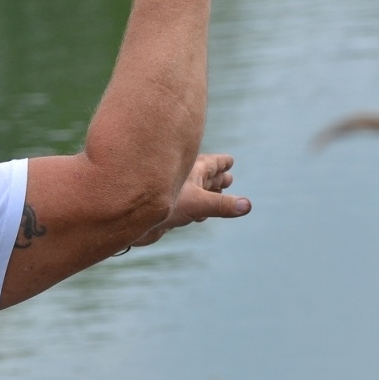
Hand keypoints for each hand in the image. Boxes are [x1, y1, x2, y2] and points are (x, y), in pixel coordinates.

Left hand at [128, 153, 250, 247]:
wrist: (131, 218)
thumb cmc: (161, 202)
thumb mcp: (199, 203)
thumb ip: (222, 206)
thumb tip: (247, 206)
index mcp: (194, 169)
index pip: (214, 163)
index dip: (223, 163)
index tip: (230, 160)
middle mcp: (185, 178)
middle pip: (206, 176)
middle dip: (217, 177)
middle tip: (228, 177)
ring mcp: (177, 193)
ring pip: (196, 190)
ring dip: (207, 192)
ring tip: (215, 192)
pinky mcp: (170, 208)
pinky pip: (188, 205)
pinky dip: (196, 207)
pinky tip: (197, 214)